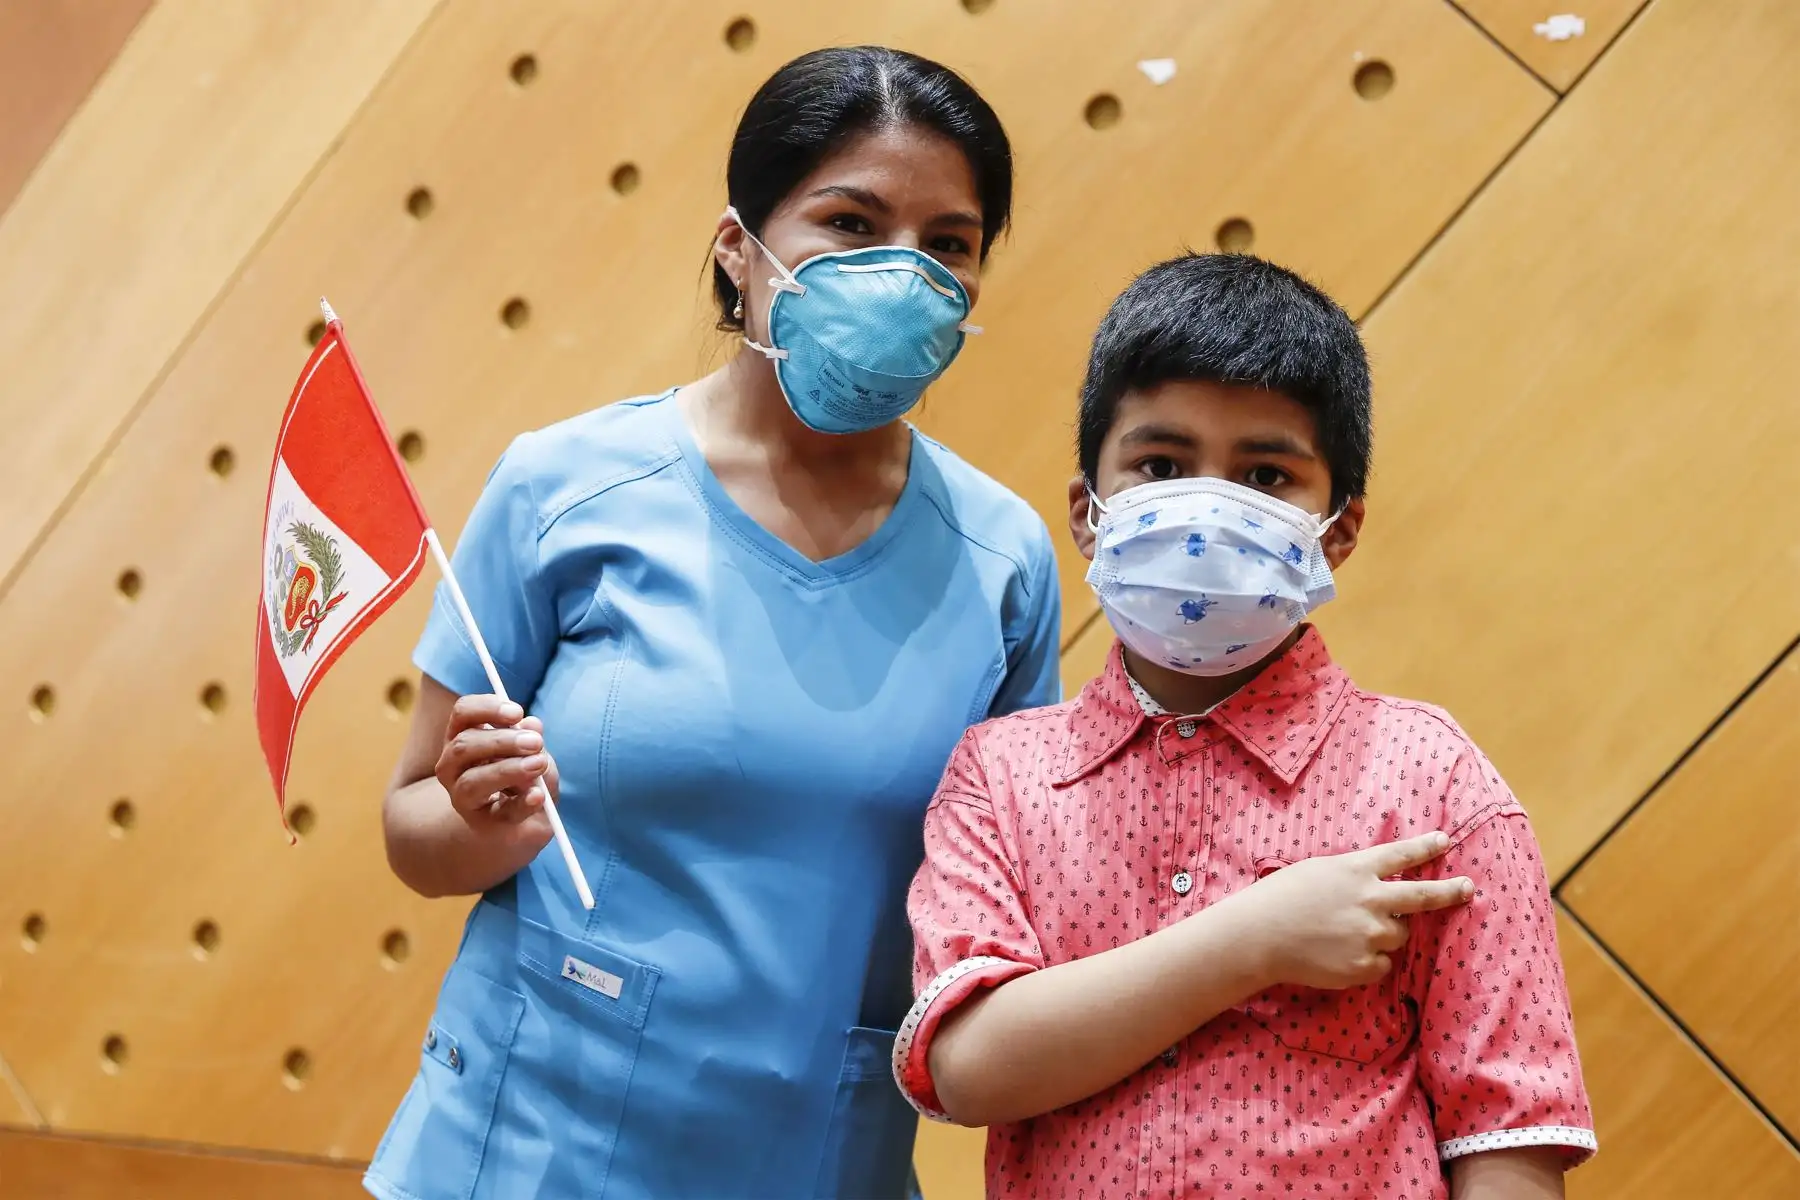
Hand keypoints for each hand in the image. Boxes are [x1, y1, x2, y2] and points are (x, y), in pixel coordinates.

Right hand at [434, 695, 558, 837]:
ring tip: (538, 764)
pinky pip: (500, 813)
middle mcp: (453, 767)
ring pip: (473, 781)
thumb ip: (531, 739)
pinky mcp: (482, 824)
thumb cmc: (523, 776)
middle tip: (535, 742)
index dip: (487, 708)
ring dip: (509, 770)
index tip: (517, 712)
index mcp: (462, 737)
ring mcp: (462, 797)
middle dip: (502, 740)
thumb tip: (532, 724)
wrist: (519, 822)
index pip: (463, 713)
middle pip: (464, 746)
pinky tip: (537, 796)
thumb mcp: (532, 751)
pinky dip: (522, 803)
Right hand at [1236, 832, 1472, 989]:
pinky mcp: (1364, 965)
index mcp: (1356, 870)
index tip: (1446, 841)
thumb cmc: (1279, 898)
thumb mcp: (1317, 871)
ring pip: (1399, 935)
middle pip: (1422, 896)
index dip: (1426, 847)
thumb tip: (1377, 887)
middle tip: (1468, 888)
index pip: (1401, 855)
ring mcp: (1370, 934)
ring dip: (1384, 934)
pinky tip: (1339, 955)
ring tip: (1346, 935)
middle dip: (1449, 891)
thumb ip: (1352, 876)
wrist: (1259, 935)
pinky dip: (1367, 961)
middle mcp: (1371, 900)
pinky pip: (1381, 965)